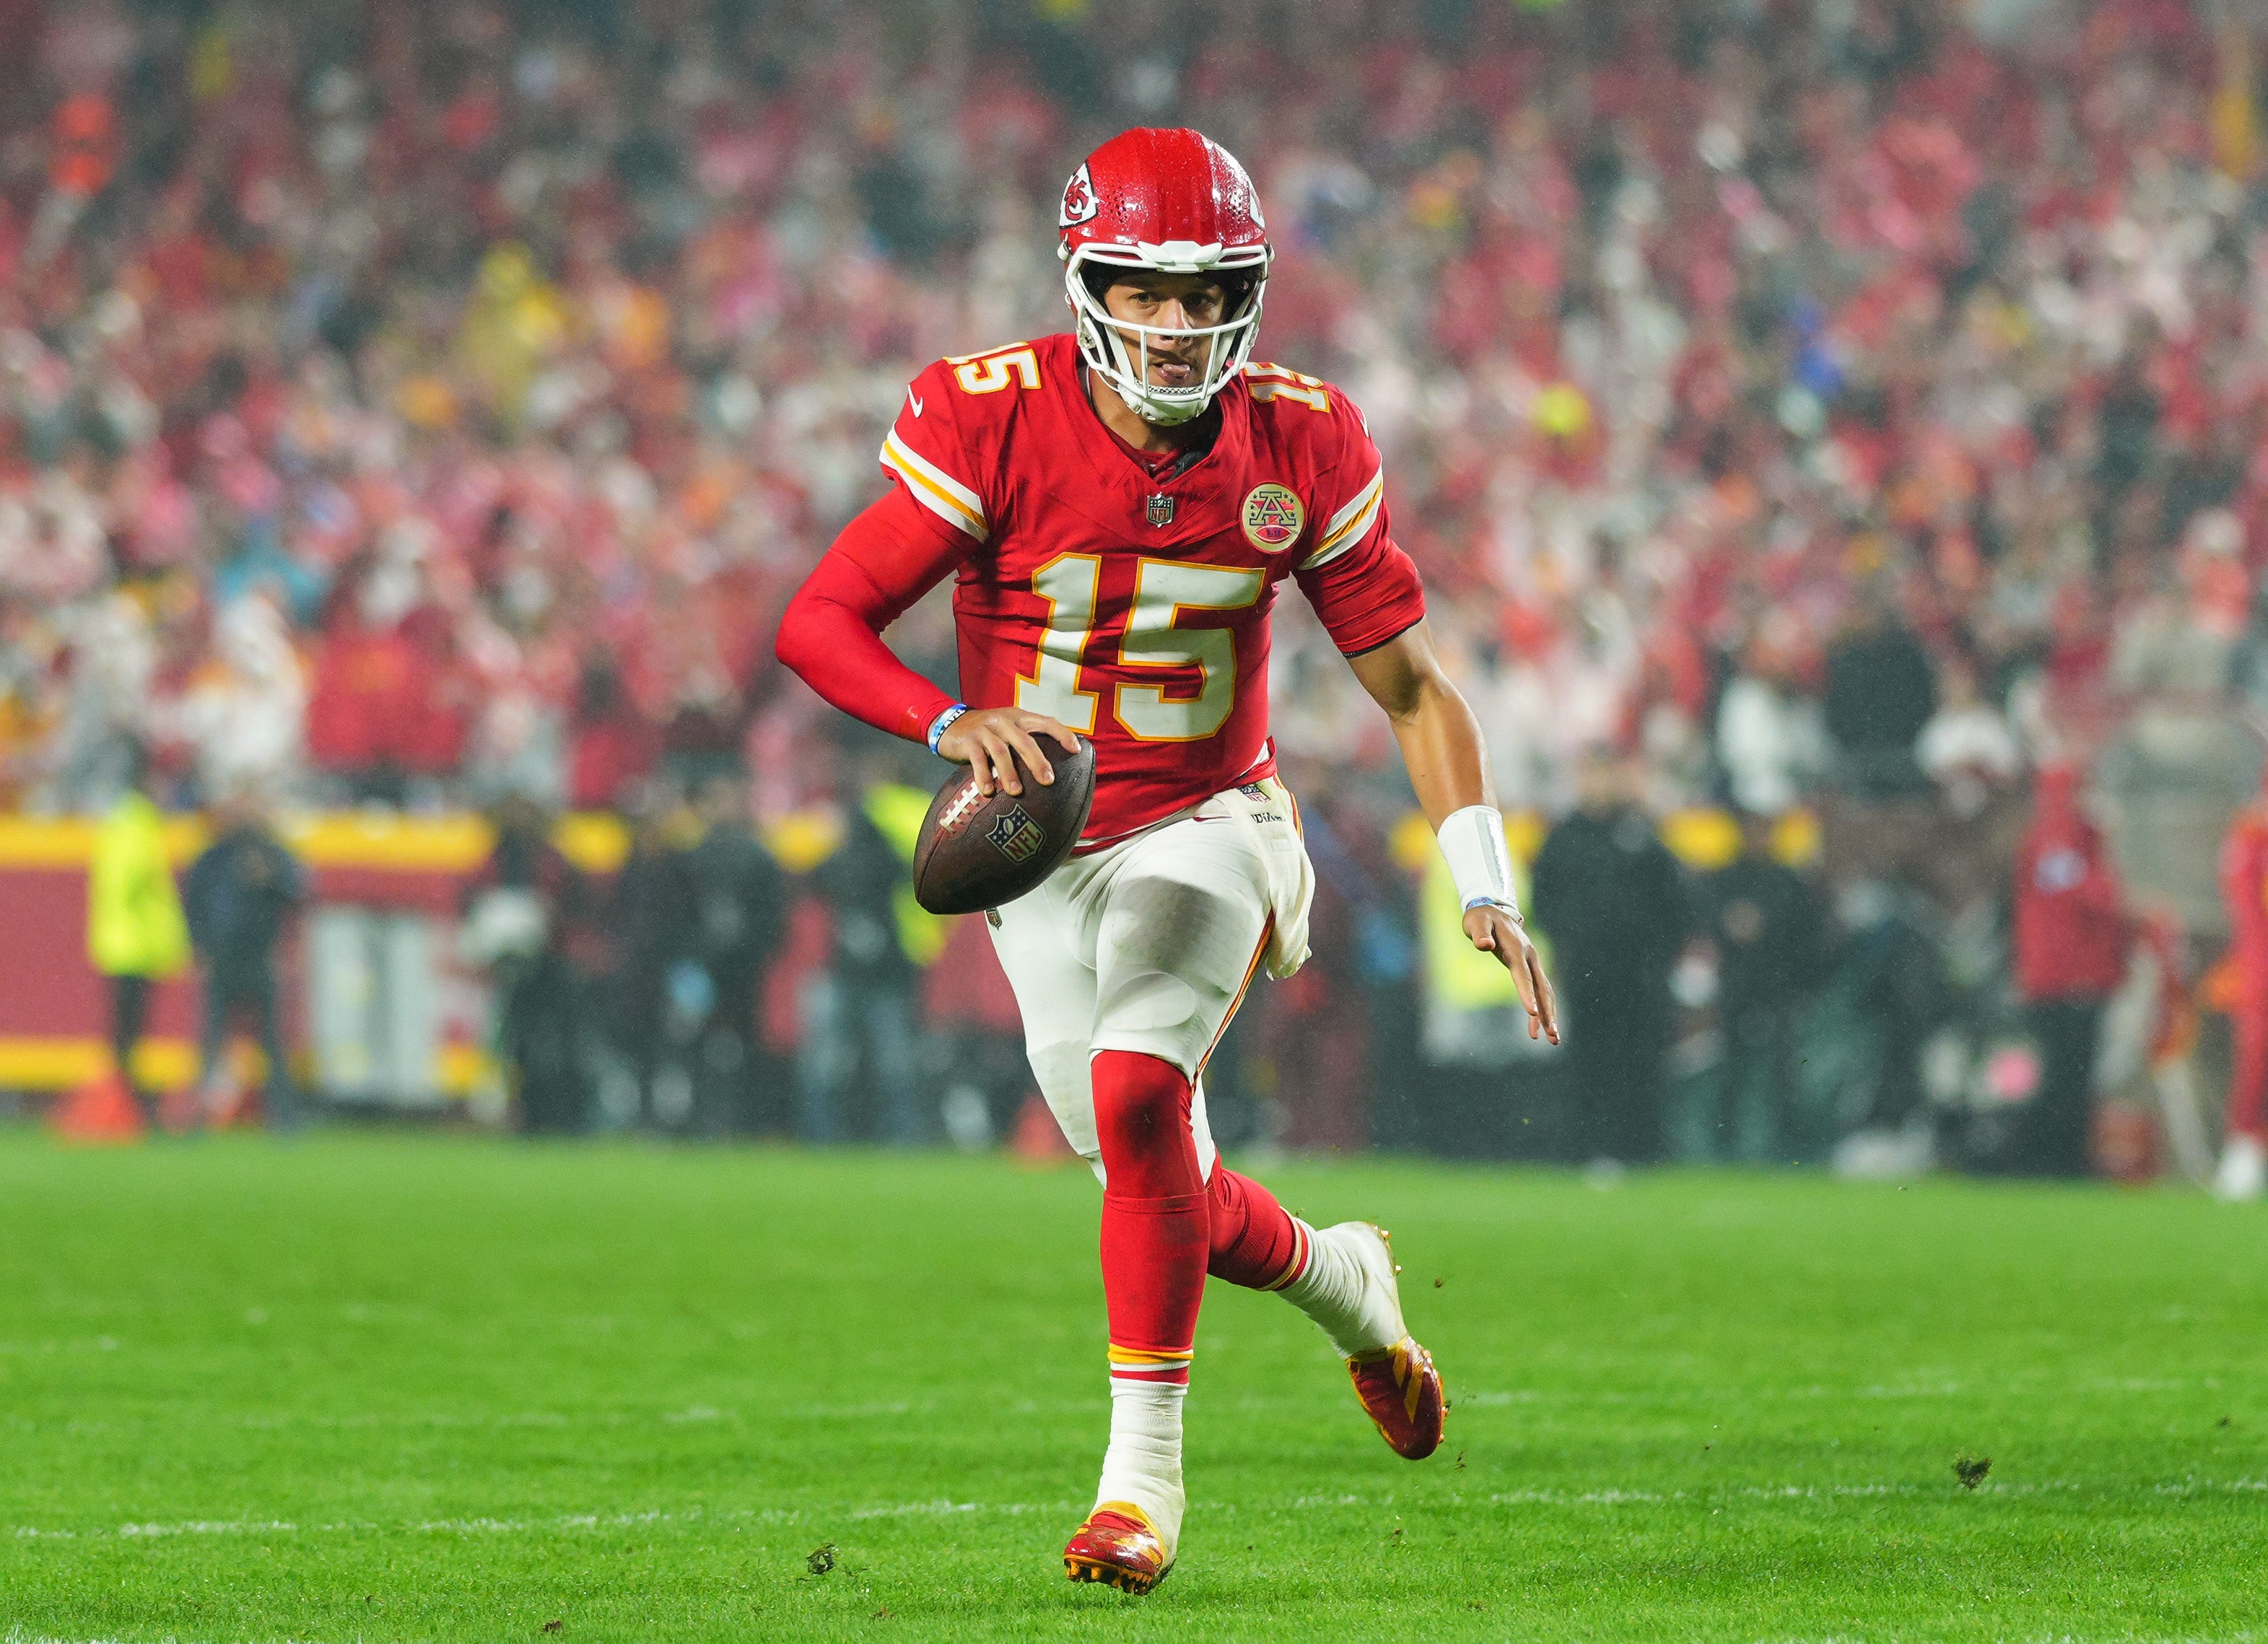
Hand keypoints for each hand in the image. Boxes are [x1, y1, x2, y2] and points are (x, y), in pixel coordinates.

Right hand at [936, 707, 1080, 797]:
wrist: (950, 723)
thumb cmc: (987, 732)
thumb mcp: (1008, 728)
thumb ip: (1026, 740)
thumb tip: (1052, 766)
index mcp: (1019, 717)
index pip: (1046, 722)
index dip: (1062, 734)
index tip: (1076, 750)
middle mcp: (1004, 721)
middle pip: (1025, 741)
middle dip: (1037, 762)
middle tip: (1048, 780)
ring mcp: (985, 730)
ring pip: (1001, 751)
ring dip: (1009, 773)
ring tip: (1016, 792)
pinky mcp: (968, 741)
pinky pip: (977, 760)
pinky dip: (983, 776)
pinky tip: (988, 791)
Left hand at [1464, 904, 1559, 1044]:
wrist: (1492, 909)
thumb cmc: (1481, 919)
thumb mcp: (1476, 923)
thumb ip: (1480, 934)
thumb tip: (1484, 945)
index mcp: (1516, 948)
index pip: (1522, 974)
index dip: (1527, 993)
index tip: (1532, 1013)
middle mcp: (1530, 956)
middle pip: (1541, 988)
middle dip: (1547, 1013)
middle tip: (1552, 1036)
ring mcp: (1533, 962)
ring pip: (1545, 992)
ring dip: (1550, 1015)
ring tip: (1553, 1040)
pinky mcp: (1530, 967)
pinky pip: (1540, 990)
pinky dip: (1543, 1008)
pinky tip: (1539, 1026)